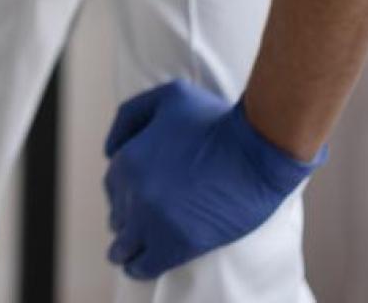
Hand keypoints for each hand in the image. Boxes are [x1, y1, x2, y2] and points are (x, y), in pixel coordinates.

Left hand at [103, 79, 321, 279]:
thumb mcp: (166, 97)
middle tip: (134, 232)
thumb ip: (131, 117)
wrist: (257, 148)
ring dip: (126, 249)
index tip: (131, 205)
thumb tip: (109, 150)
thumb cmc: (217, 119)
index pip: (114, 186)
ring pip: (127, 243)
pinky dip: (141, 267)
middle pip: (120, 215)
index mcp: (128, 159)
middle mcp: (133, 191)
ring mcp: (154, 219)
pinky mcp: (180, 242)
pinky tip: (139, 269)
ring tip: (128, 257)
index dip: (122, 197)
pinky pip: (148, 263)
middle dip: (126, 222)